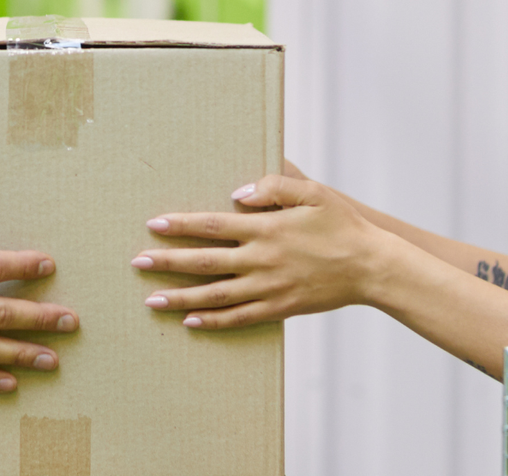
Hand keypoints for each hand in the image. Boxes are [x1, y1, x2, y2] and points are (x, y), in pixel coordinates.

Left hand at [132, 174, 392, 329]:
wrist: (370, 266)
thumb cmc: (341, 224)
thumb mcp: (312, 192)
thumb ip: (274, 186)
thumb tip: (238, 194)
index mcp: (266, 228)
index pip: (212, 226)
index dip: (180, 225)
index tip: (154, 225)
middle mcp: (261, 259)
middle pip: (204, 262)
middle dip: (167, 263)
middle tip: (137, 264)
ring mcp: (268, 287)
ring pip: (215, 295)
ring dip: (180, 297)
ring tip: (152, 299)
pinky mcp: (279, 308)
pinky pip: (239, 318)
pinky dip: (213, 321)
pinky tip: (190, 322)